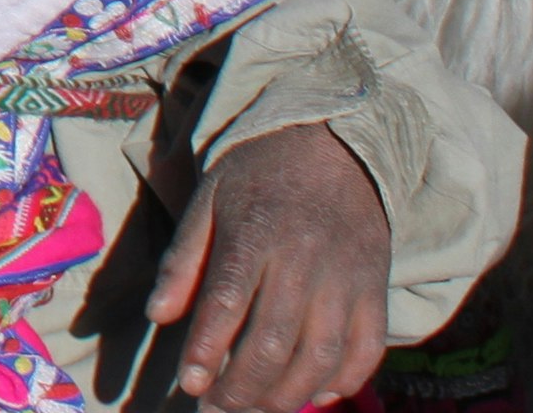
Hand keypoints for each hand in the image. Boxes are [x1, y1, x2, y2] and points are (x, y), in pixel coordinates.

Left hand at [151, 124, 391, 410]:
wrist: (335, 145)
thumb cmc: (259, 177)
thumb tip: (157, 315)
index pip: (228, 301)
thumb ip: (183, 259)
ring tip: (256, 409)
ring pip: (320, 355)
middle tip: (216, 409)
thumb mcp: (209, 201)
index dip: (207, 349)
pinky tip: (316, 396)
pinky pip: (367, 349)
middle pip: (274, 340)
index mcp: (254, 232)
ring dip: (287, 395)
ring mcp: (346, 277)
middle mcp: (304, 259)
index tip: (189, 384)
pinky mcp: (375, 289)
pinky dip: (345, 381)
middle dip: (242, 387)